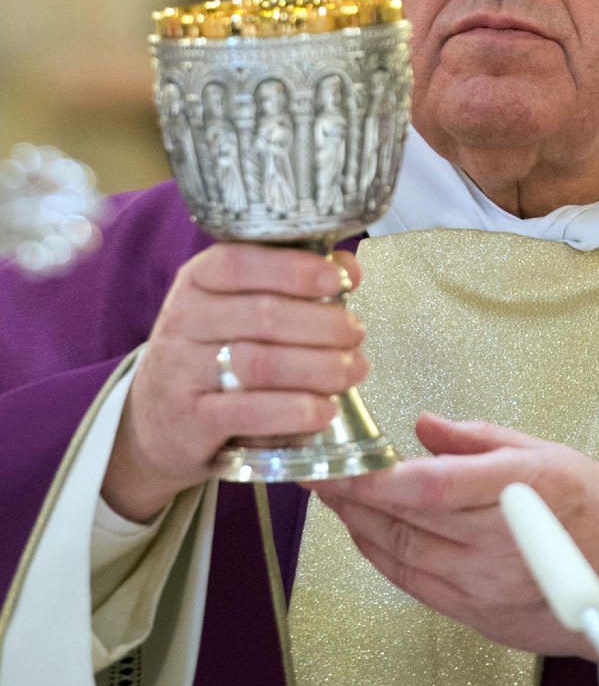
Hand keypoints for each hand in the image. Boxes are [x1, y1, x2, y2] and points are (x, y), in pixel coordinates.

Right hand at [103, 244, 366, 522]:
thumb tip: (347, 266)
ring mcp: (182, 372)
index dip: (293, 268)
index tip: (338, 277)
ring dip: (319, 367)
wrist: (155, 422)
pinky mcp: (190, 421)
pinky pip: (249, 412)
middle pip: (262, 315)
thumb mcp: (235, 309)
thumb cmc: (210, 354)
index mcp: (196, 283)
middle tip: (356, 332)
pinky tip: (325, 409)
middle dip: (322, 323)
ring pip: (259, 363)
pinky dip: (295, 411)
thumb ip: (289, 283)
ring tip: (353, 370)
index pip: (238, 262)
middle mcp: (183, 322)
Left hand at [311, 414, 598, 685]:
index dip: (375, 479)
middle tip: (320, 471)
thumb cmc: (597, 511)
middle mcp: (501, 542)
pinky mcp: (479, 614)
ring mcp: (487, 585)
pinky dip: (382, 557)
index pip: (430, 488)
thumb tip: (424, 426)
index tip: (340, 462)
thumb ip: (479, 440)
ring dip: (359, 526)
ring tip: (335, 498)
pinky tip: (366, 534)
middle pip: (405, 521)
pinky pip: (415, 584)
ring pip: (402, 554)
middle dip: (352, 497)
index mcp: (521, 489)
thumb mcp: (547, 452)